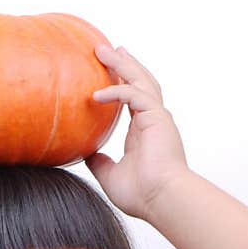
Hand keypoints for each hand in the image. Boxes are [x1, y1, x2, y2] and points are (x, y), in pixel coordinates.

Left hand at [85, 45, 190, 220]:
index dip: (121, 84)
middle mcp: (152, 120)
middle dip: (123, 64)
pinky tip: (96, 94)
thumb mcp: (111, 176)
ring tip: (104, 50)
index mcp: (144, 132)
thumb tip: (86, 154)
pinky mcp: (156, 117)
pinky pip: (133, 95)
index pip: (133, 100)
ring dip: (122, 64)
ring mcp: (157, 117)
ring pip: (139, 81)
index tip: (108, 72)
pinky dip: (116, 91)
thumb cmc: (142, 194)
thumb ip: (100, 162)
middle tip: (105, 49)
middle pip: (139, 82)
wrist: (161, 199)